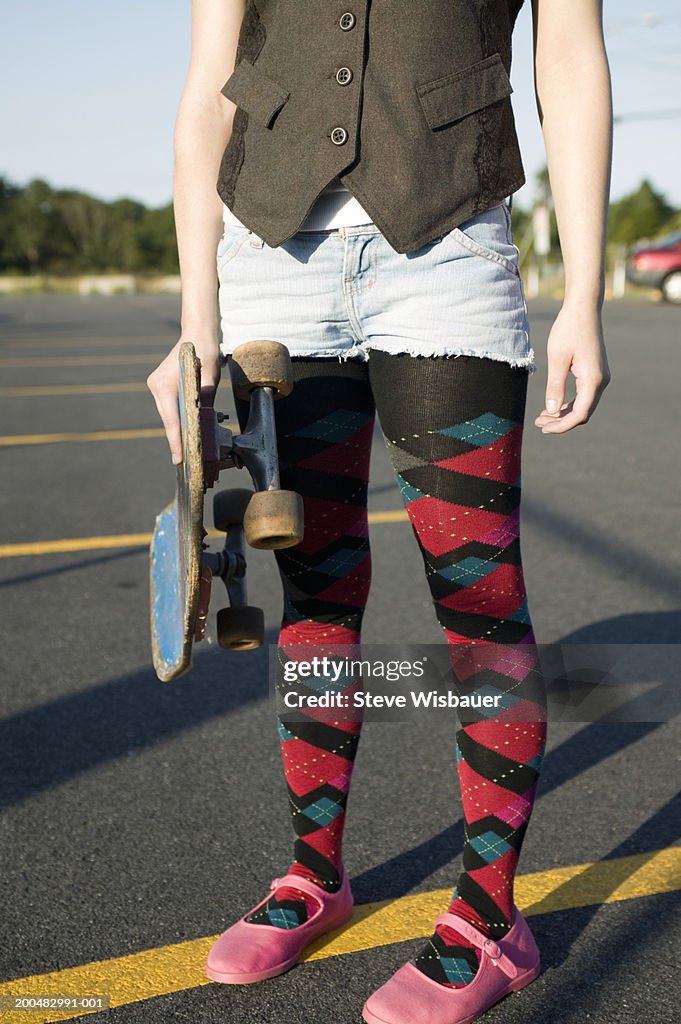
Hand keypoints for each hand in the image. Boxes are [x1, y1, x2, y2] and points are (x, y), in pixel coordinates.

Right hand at [147, 337, 220, 463]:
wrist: (197, 335)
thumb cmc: (205, 354)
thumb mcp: (210, 382)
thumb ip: (204, 405)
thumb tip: (203, 428)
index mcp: (165, 385)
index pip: (171, 420)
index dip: (176, 442)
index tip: (178, 460)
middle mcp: (156, 386)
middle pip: (168, 420)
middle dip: (177, 439)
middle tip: (185, 462)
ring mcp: (156, 386)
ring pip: (168, 415)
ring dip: (178, 429)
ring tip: (187, 451)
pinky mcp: (160, 386)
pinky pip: (169, 408)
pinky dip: (177, 419)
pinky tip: (186, 431)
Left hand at [534, 303, 610, 433]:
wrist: (583, 308)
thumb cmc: (568, 329)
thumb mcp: (557, 359)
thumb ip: (555, 387)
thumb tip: (552, 411)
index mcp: (593, 380)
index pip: (580, 414)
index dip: (562, 426)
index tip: (543, 428)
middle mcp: (601, 381)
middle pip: (583, 413)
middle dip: (561, 422)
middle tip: (538, 423)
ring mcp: (600, 377)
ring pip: (584, 405)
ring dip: (564, 413)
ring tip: (542, 417)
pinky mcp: (595, 372)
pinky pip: (584, 395)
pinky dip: (569, 403)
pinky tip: (553, 406)